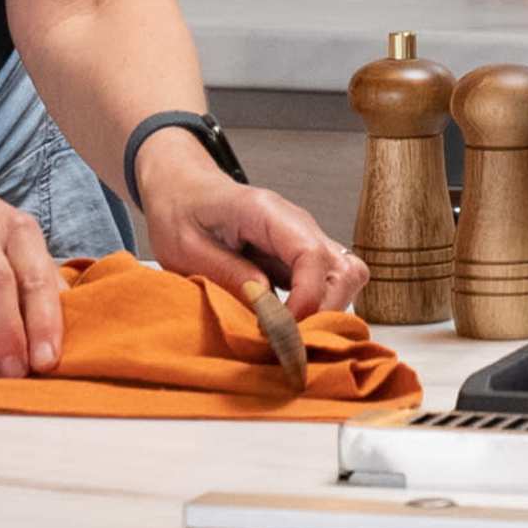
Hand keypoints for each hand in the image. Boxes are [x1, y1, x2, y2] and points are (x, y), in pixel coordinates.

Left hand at [139, 154, 368, 318]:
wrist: (182, 189)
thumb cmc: (181, 211)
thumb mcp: (186, 247)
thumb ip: (227, 273)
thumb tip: (265, 304)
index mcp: (266, 212)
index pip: (312, 256)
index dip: (307, 299)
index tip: (282, 329)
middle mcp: (296, 224)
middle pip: (344, 269)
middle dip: (324, 311)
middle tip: (286, 338)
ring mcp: (302, 240)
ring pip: (346, 277)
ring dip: (325, 311)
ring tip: (287, 333)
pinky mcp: (299, 257)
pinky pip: (328, 284)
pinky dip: (317, 309)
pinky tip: (286, 323)